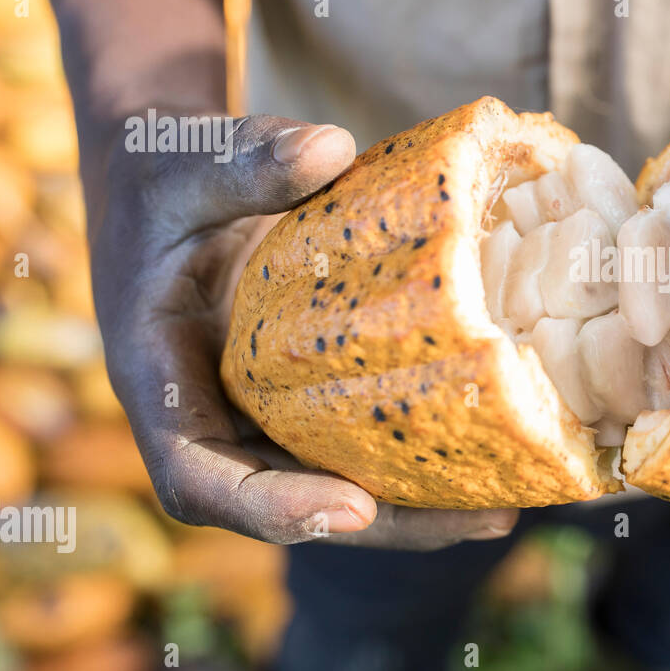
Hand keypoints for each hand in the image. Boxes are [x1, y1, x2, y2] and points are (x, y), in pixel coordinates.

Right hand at [88, 112, 518, 547]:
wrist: (167, 182)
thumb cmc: (162, 175)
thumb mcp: (186, 160)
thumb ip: (243, 160)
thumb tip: (329, 148)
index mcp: (161, 385)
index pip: (198, 480)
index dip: (270, 508)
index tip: (350, 508)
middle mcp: (214, 419)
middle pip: (292, 503)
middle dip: (387, 522)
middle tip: (485, 520)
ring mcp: (264, 413)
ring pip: (335, 481)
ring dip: (418, 502)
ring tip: (509, 504)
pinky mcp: (307, 393)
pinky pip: (360, 435)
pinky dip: (420, 448)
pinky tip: (499, 444)